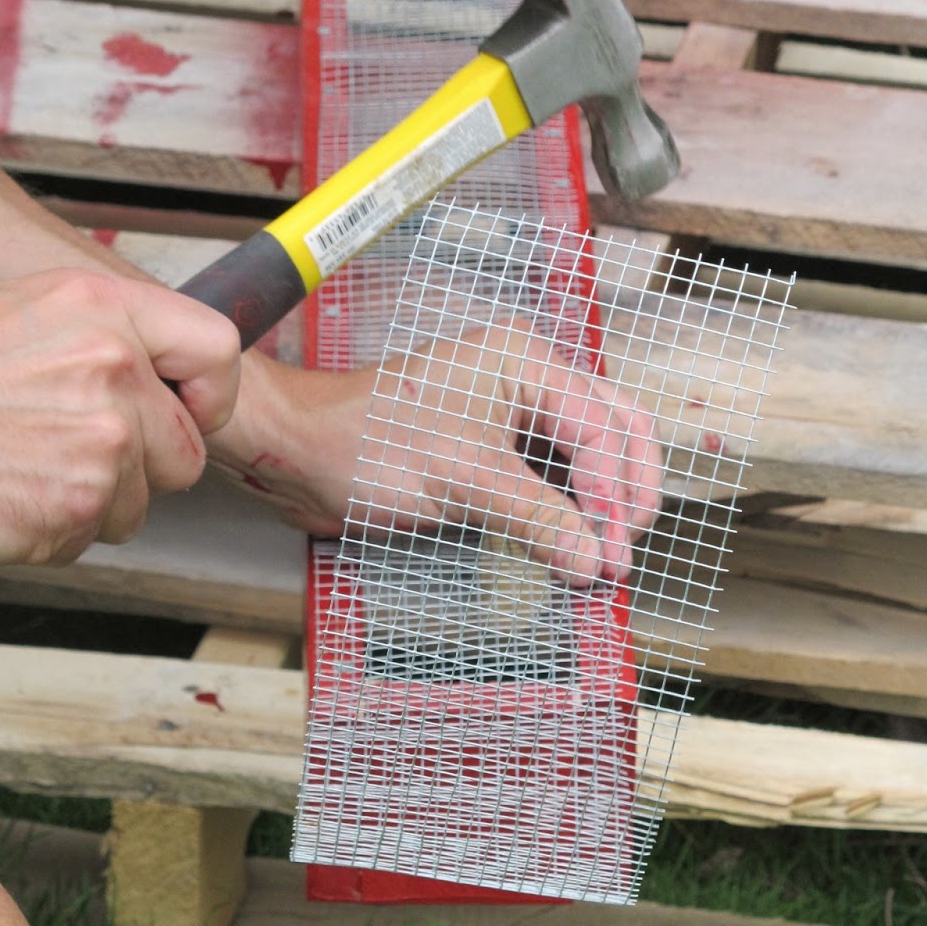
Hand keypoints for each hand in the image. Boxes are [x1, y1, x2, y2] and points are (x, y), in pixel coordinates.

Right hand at [0, 270, 239, 566]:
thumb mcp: (23, 313)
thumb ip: (103, 335)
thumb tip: (154, 369)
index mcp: (103, 308)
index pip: (216, 349)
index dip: (210, 395)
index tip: (191, 413)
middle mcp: (115, 367)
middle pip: (186, 448)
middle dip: (144, 467)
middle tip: (78, 456)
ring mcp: (105, 438)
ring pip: (141, 503)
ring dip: (94, 502)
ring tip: (28, 470)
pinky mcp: (81, 501)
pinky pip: (94, 536)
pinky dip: (56, 531)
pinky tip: (11, 495)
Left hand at [212, 323, 663, 585]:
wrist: (300, 454)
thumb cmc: (367, 443)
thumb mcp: (463, 481)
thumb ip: (538, 519)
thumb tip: (593, 563)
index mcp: (526, 361)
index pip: (601, 428)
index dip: (615, 496)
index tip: (611, 558)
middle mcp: (527, 379)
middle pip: (613, 431)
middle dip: (626, 494)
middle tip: (623, 556)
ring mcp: (512, 414)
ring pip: (588, 458)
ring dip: (601, 507)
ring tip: (603, 561)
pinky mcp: (492, 450)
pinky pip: (552, 478)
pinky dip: (568, 514)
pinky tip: (572, 549)